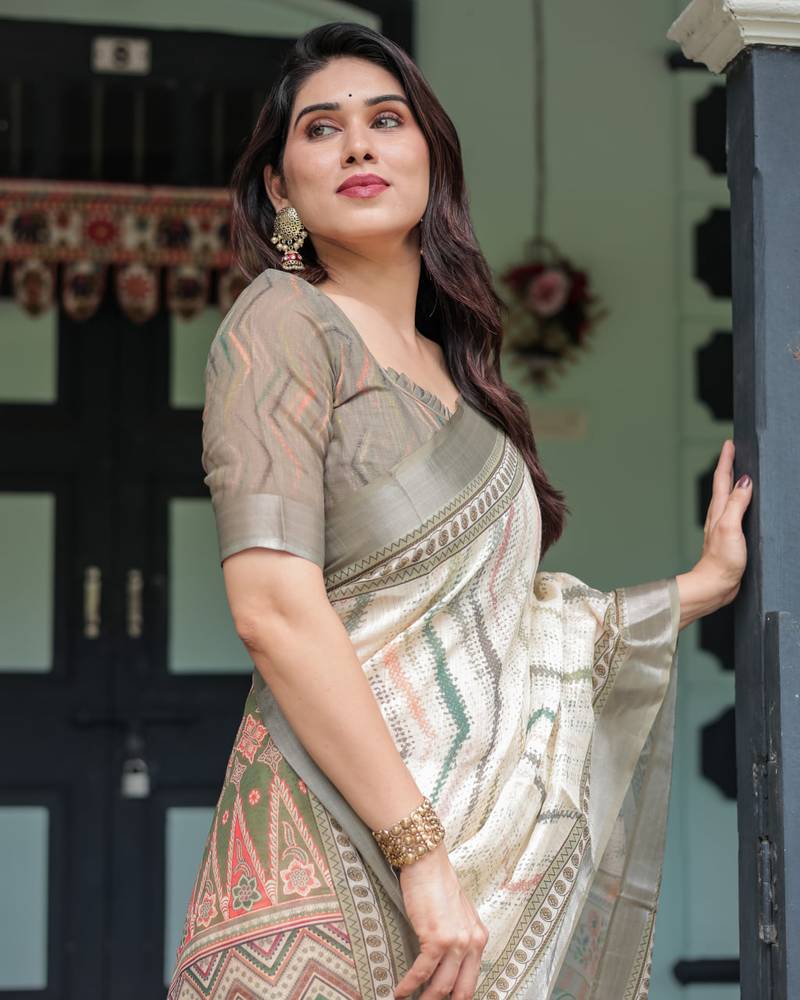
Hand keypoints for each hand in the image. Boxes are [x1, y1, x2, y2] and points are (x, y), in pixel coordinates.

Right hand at [393, 842, 488, 999]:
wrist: (426, 862)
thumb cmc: (437, 883)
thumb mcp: (457, 914)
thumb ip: (459, 937)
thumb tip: (448, 962)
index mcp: (479, 937)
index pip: (472, 979)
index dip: (459, 997)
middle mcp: (472, 942)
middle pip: (461, 989)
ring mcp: (456, 942)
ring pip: (441, 986)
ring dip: (425, 999)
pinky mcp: (436, 939)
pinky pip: (422, 972)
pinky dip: (409, 985)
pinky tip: (400, 991)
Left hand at [678, 439, 752, 627]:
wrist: (716, 585)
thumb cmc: (722, 560)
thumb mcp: (731, 527)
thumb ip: (737, 503)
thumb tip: (745, 480)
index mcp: (719, 510)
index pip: (723, 478)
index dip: (726, 460)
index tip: (729, 443)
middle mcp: (718, 515)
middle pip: (723, 484)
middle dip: (728, 466)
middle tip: (733, 450)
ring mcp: (723, 526)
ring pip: (727, 497)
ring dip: (731, 482)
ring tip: (737, 470)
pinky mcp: (729, 537)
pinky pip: (734, 512)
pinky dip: (737, 501)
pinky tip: (742, 504)